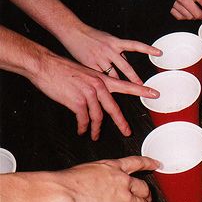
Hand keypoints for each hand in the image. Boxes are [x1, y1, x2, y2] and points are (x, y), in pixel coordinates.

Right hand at [30, 51, 159, 139]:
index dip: (142, 91)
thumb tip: (99, 97)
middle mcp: (99, 86)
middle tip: (127, 131)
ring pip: (98, 117)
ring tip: (94, 136)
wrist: (46, 65)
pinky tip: (82, 130)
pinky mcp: (77, 101)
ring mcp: (88, 94)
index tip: (155, 94)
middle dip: (121, 122)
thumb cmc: (63, 70)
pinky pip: (84, 119)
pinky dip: (83, 127)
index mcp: (103, 79)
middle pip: (114, 108)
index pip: (127, 86)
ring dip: (96, 129)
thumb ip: (95, 85)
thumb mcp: (86, 74)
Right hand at [56, 156, 159, 201]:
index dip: (149, 164)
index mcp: (112, 169)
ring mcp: (125, 200)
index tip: (156, 164)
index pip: (136, 163)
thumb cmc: (64, 185)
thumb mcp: (84, 172)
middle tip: (147, 201)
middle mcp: (122, 182)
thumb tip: (89, 186)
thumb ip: (94, 178)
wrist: (61, 196)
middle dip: (147, 196)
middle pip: (144, 189)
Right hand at [57, 22, 161, 83]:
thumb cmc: (92, 36)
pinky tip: (105, 90)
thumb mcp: (109, 39)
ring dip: (119, 84)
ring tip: (125, 91)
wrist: (72, 32)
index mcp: (116, 42)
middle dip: (135, 78)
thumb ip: (118, 51)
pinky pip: (100, 77)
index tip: (159, 52)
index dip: (148, 49)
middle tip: (143, 86)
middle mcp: (110, 49)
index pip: (135, 45)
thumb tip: (125, 63)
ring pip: (113, 74)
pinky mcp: (90, 64)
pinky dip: (103, 83)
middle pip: (125, 66)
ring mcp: (100, 57)